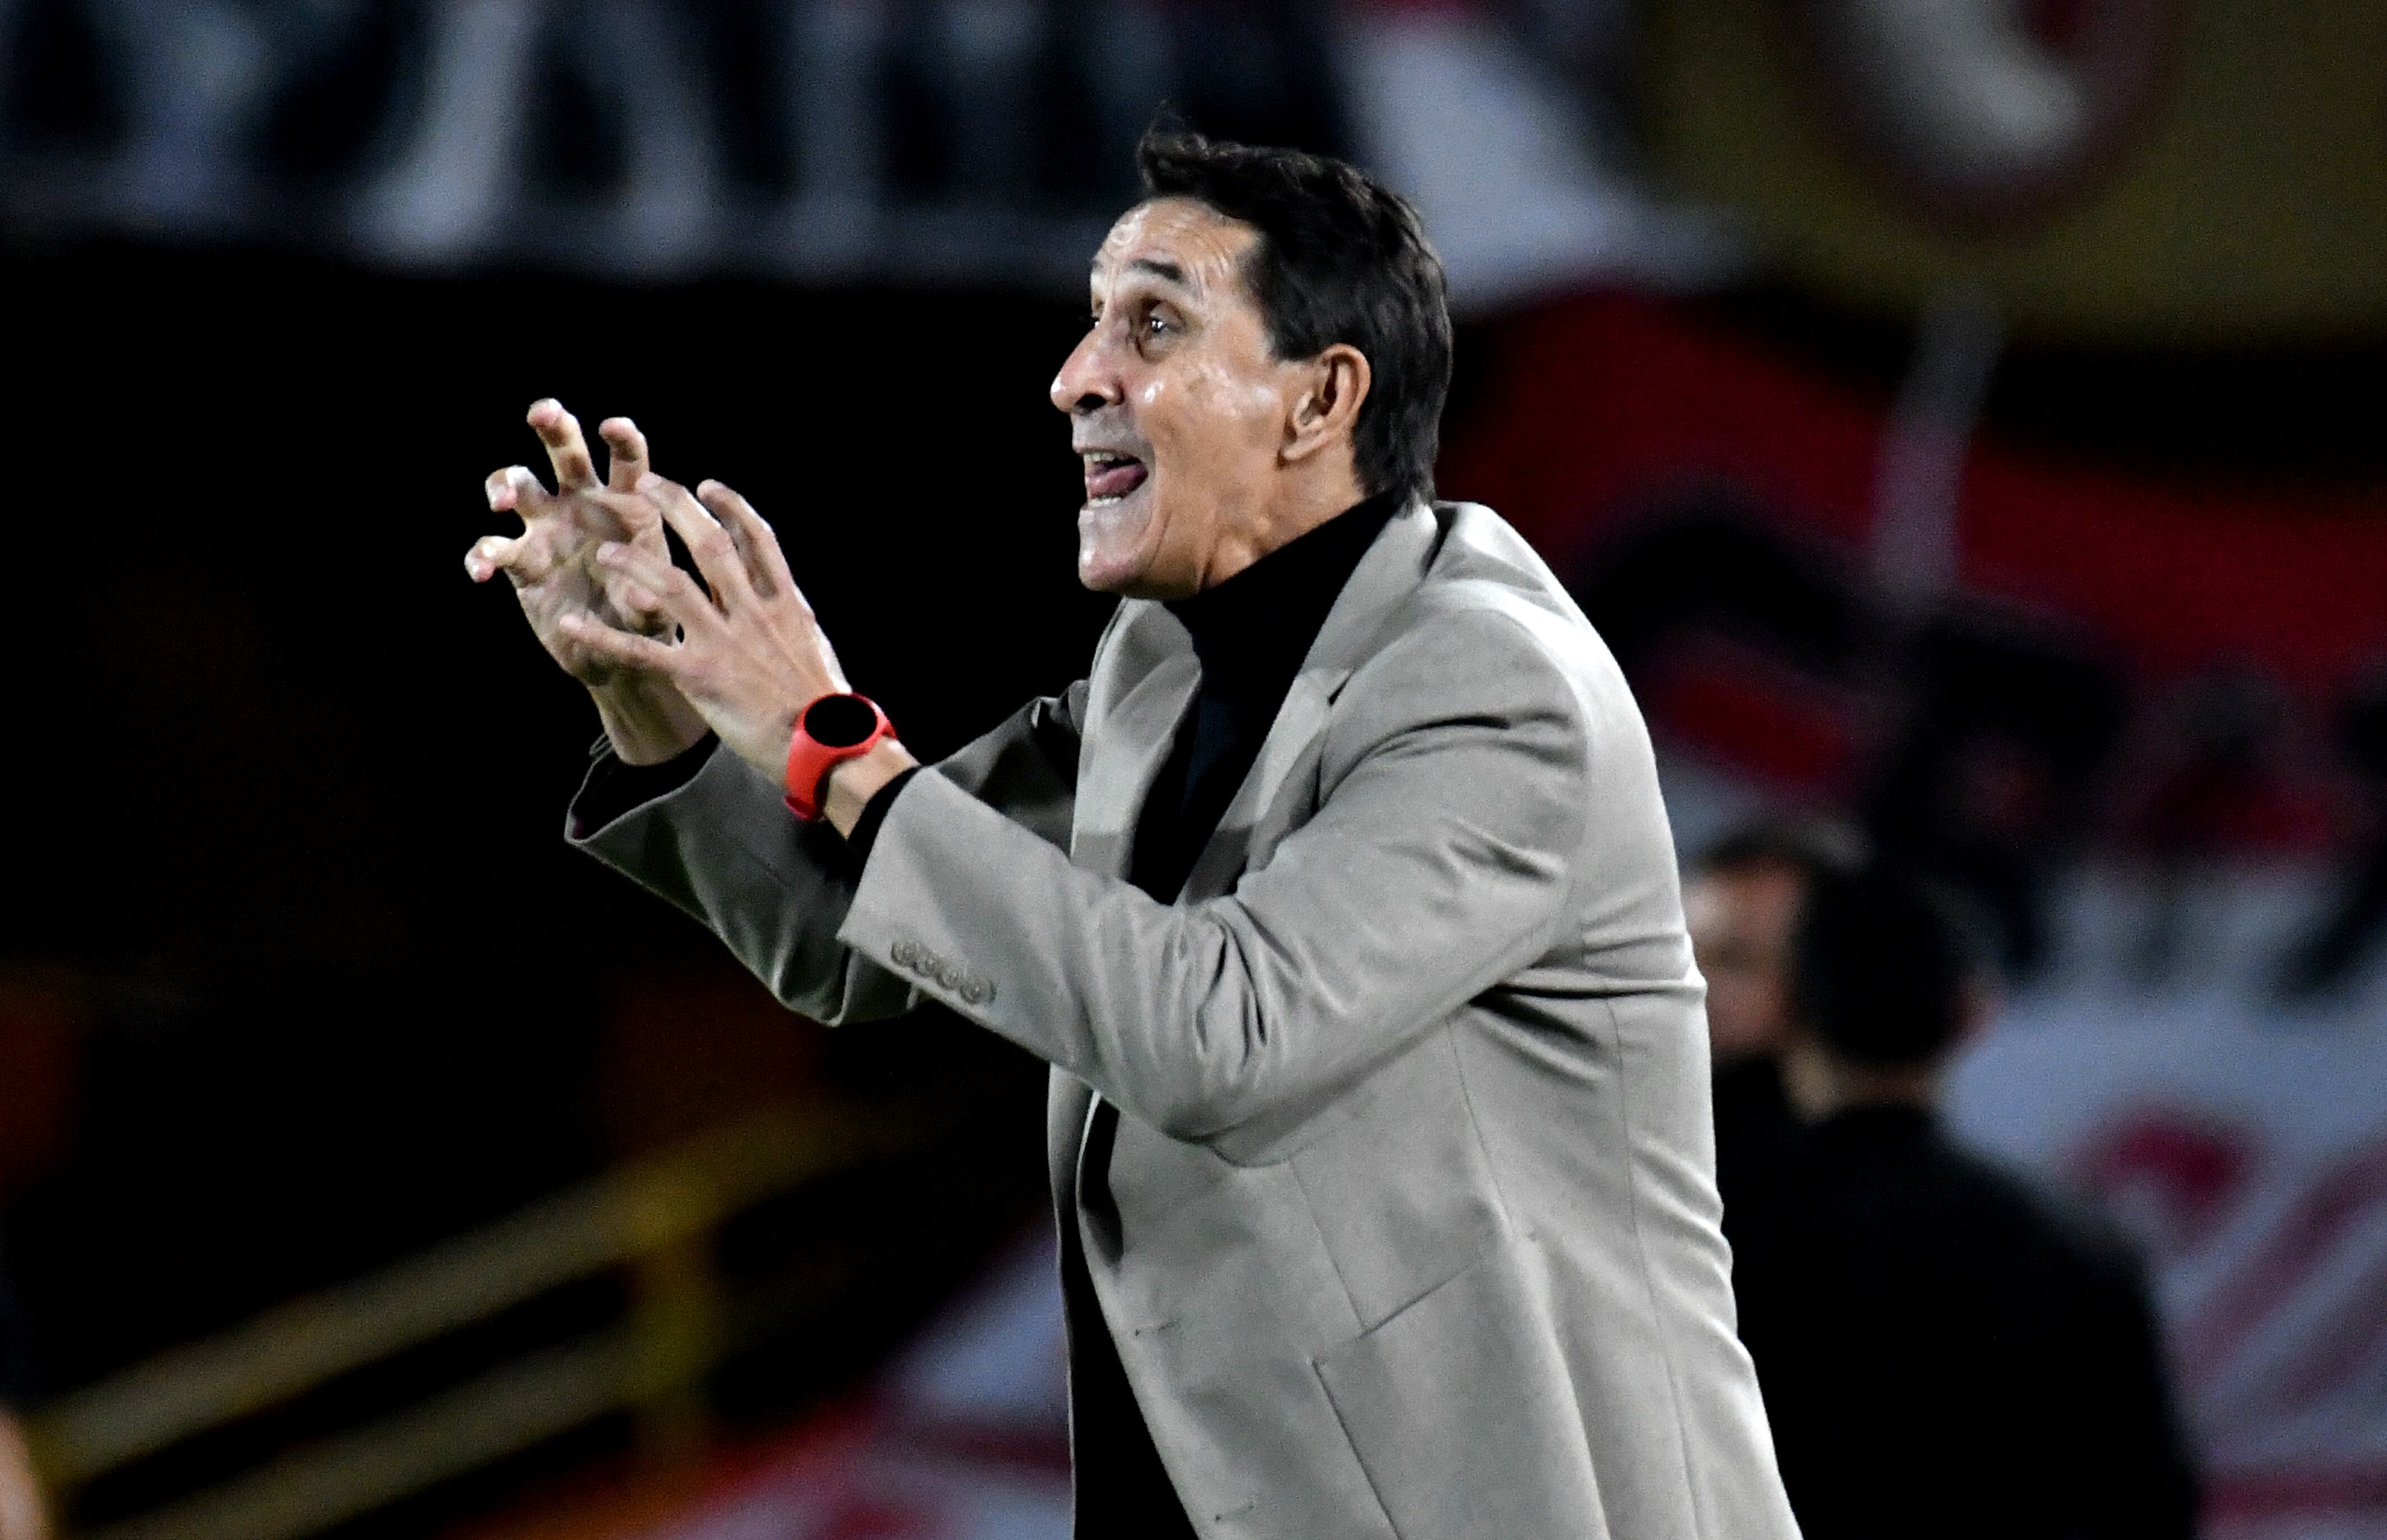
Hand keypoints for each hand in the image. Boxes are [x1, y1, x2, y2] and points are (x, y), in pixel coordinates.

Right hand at [464, 400, 706, 763]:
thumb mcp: (659, 609)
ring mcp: (548, 530)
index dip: (620, 438)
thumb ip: (651, 596)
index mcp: (628, 504)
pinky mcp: (523, 564)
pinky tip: (481, 571)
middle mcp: (583, 505)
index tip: (612, 426)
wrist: (619, 657)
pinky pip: (493, 550)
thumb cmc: (646, 620)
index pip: (626, 460)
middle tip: (542, 412)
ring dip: (506, 484)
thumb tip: (644, 594)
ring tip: (503, 501)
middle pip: (565, 454)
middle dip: (553, 427)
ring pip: (520, 488)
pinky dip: (482, 557)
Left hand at [559, 476, 914, 824]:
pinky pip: (642, 651)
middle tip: (647, 484)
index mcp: (783, 603)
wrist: (824, 745)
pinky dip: (603, 635)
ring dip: (634, 562)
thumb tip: (782, 602)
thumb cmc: (823, 703)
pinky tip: (570, 624)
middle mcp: (751, 612)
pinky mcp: (699, 676)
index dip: (731, 507)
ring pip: (671, 586)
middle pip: (711, 545)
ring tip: (605, 549)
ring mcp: (723, 641)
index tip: (708, 487)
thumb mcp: (813, 646)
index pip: (757, 539)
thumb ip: (790, 619)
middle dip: (677, 508)